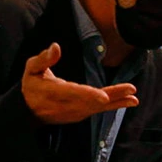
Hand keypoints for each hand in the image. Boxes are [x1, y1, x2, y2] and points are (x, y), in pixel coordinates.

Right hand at [22, 43, 138, 124]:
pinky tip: (128, 101)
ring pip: (98, 107)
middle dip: (112, 95)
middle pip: (92, 101)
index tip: (103, 96)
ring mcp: (75, 112)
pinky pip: (99, 110)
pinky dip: (114, 106)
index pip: (73, 93)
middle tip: (130, 90)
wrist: (28, 111)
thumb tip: (56, 46)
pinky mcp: (81, 114)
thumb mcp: (31, 69)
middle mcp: (67, 105)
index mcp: (54, 92)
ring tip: (133, 97)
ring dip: (117, 101)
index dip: (89, 95)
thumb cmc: (32, 85)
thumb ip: (43, 59)